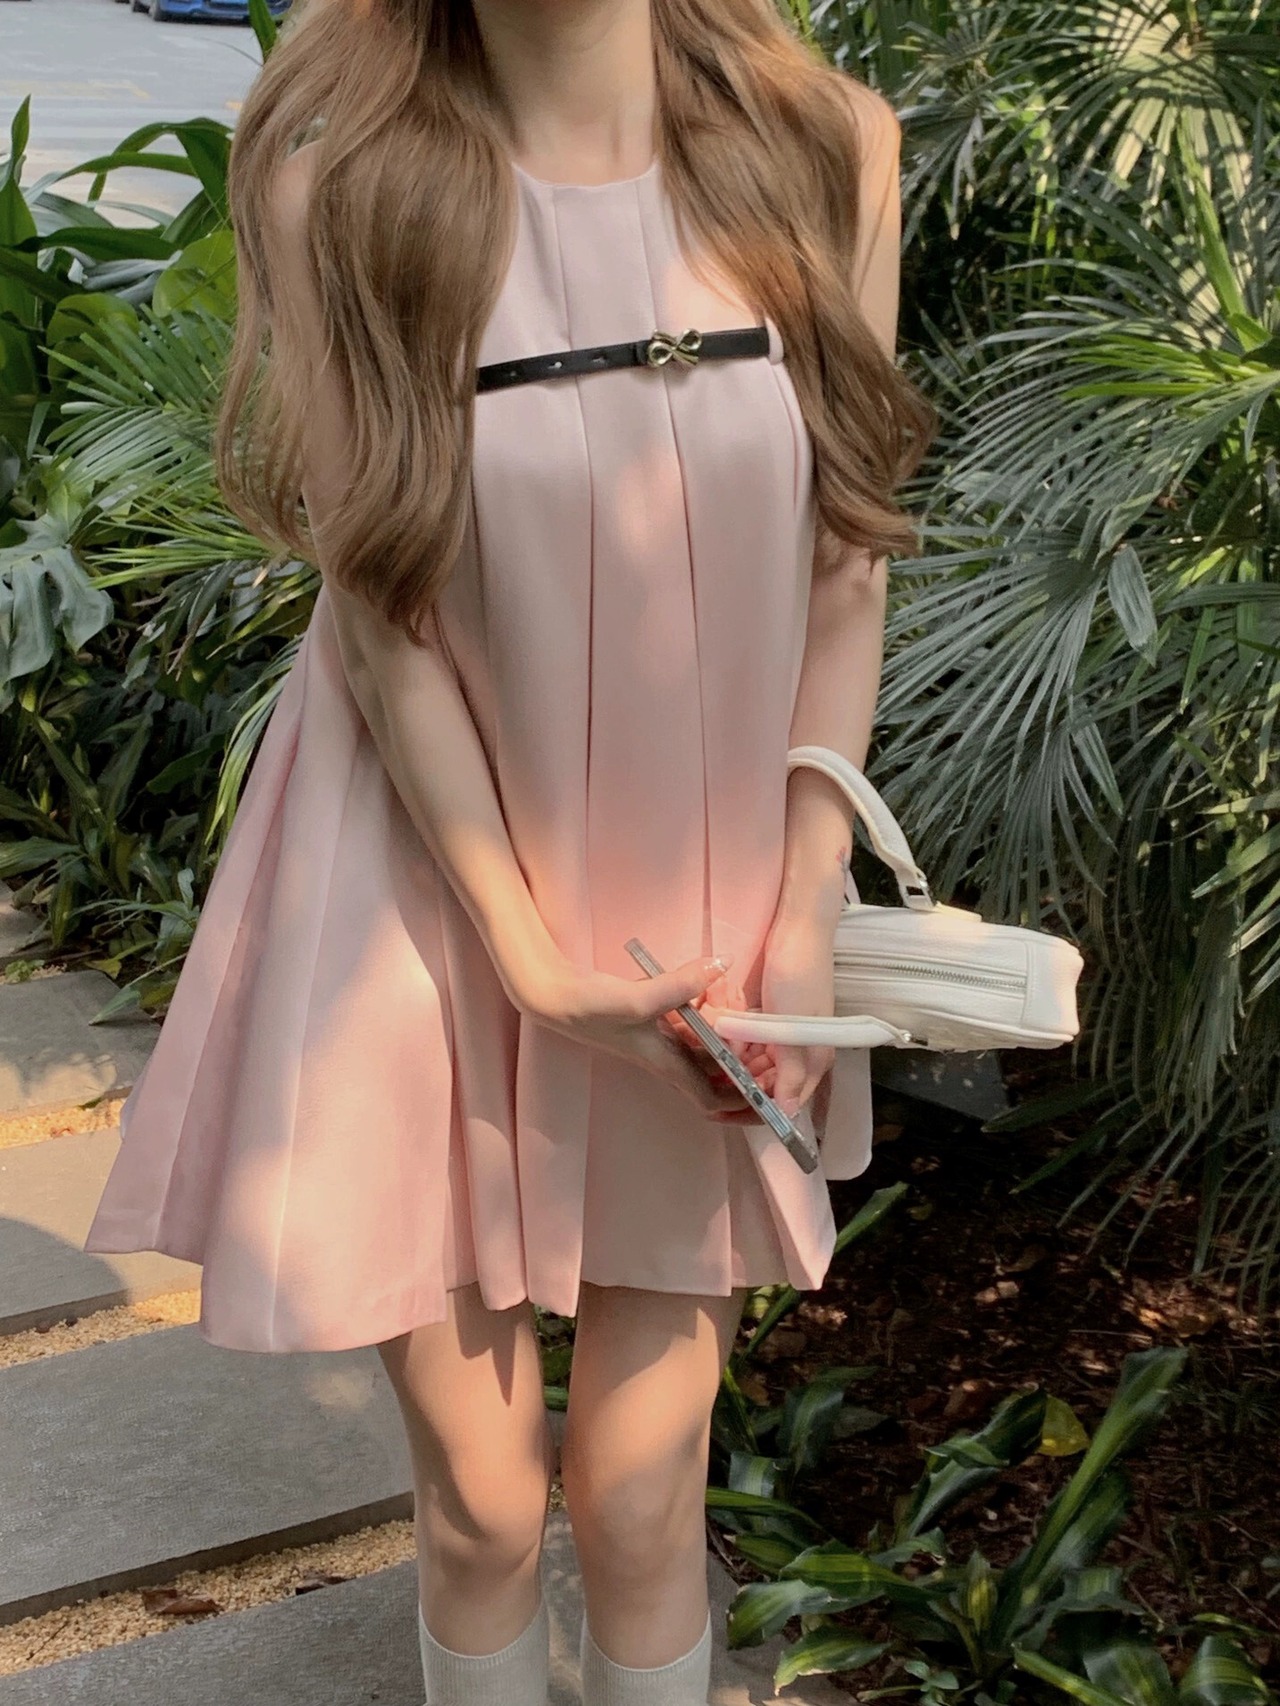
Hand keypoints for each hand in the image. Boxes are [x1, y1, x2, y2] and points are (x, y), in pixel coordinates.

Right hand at [518, 952, 767, 1121]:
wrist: (555, 996)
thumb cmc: (591, 1009)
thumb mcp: (639, 998)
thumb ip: (681, 984)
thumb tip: (721, 964)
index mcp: (668, 1065)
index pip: (712, 1101)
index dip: (744, 1106)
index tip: (771, 1097)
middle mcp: (668, 1057)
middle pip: (717, 1078)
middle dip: (746, 1072)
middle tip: (773, 1053)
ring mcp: (662, 1040)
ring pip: (708, 1051)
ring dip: (731, 1043)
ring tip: (754, 1024)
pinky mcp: (655, 1020)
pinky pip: (694, 1027)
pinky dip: (710, 1018)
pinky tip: (719, 994)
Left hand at [700, 913, 836, 1127]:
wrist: (799, 929)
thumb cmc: (798, 977)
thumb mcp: (792, 1027)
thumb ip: (790, 1070)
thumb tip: (788, 1113)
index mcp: (815, 1059)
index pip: (788, 1100)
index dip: (760, 1103)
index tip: (729, 1098)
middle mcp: (804, 1053)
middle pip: (771, 1082)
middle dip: (743, 1075)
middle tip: (717, 1062)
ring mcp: (789, 1035)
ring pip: (758, 1061)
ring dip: (738, 1054)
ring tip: (717, 1040)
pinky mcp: (776, 1018)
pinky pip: (755, 1039)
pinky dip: (740, 1036)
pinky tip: (723, 1025)